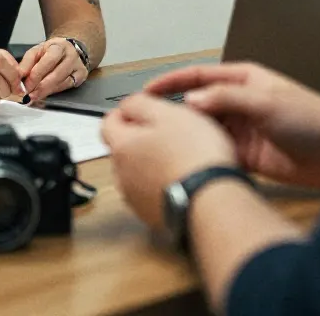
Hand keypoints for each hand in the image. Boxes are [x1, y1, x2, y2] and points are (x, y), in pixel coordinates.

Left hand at [19, 38, 88, 101]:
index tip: (25, 86)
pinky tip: (45, 94)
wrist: (69, 49)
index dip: (36, 75)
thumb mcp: (37, 51)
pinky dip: (54, 91)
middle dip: (41, 87)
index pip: (48, 61)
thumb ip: (26, 63)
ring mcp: (79, 66)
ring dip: (47, 91)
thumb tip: (19, 75)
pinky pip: (67, 87)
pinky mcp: (82, 76)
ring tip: (34, 96)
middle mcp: (71, 55)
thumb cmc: (51, 51)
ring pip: (62, 82)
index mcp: (59, 46)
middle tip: (29, 95)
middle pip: (57, 74)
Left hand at [101, 93, 237, 229]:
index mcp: (122, 147)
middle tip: (167, 130)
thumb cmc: (192, 155)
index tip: (142, 108)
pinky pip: (150, 191)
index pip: (108, 123)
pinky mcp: (152, 215)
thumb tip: (126, 105)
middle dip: (140, 138)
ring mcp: (136, 199)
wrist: (211, 202)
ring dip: (150, 162)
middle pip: (122, 149)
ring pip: (136, 171)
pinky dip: (161, 182)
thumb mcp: (168, 113)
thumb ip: (139, 104)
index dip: (124, 112)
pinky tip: (182, 177)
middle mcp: (122, 175)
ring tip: (178, 155)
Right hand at [144, 62, 319, 189]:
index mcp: (245, 79)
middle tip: (146, 122)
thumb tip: (191, 101)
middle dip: (173, 111)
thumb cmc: (314, 118)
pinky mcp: (249, 156)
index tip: (146, 90)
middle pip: (198, 105)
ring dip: (188, 136)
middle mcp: (241, 102)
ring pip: (206, 130)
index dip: (171, 82)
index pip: (199, 76)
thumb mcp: (266, 102)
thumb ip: (227, 99)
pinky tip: (189, 163)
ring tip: (160, 145)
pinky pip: (219, 153)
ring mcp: (244, 130)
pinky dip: (204, 156)